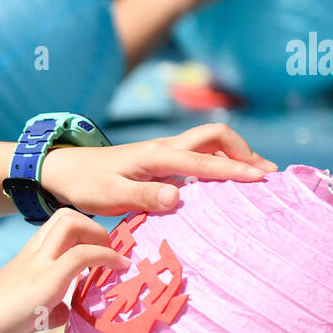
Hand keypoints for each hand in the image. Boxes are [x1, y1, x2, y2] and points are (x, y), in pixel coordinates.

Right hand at [0, 209, 126, 332]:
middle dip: (93, 228)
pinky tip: (120, 268)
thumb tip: (65, 311)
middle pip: (65, 216)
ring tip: (114, 259)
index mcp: (26, 259)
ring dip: (100, 236)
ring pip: (72, 222)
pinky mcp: (46, 280)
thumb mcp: (26, 313)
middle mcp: (32, 254)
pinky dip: (107, 257)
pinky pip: (82, 255)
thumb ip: (48, 307)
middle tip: (107, 253)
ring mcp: (38, 264)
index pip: (56, 228)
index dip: (83, 233)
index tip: (99, 252)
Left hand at [40, 122, 276, 216]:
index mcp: (156, 155)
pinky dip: (220, 160)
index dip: (234, 170)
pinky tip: (229, 178)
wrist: (66, 170)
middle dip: (243, 150)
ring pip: (210, 142)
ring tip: (257, 174)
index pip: (203, 160)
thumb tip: (178, 196)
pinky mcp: (162, 158)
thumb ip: (144, 196)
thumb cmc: (86, 185)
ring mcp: (164, 151)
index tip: (260, 180)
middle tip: (266, 174)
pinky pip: (200, 153)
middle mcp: (165, 147)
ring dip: (235, 153)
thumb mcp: (110, 196)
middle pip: (215, 136)